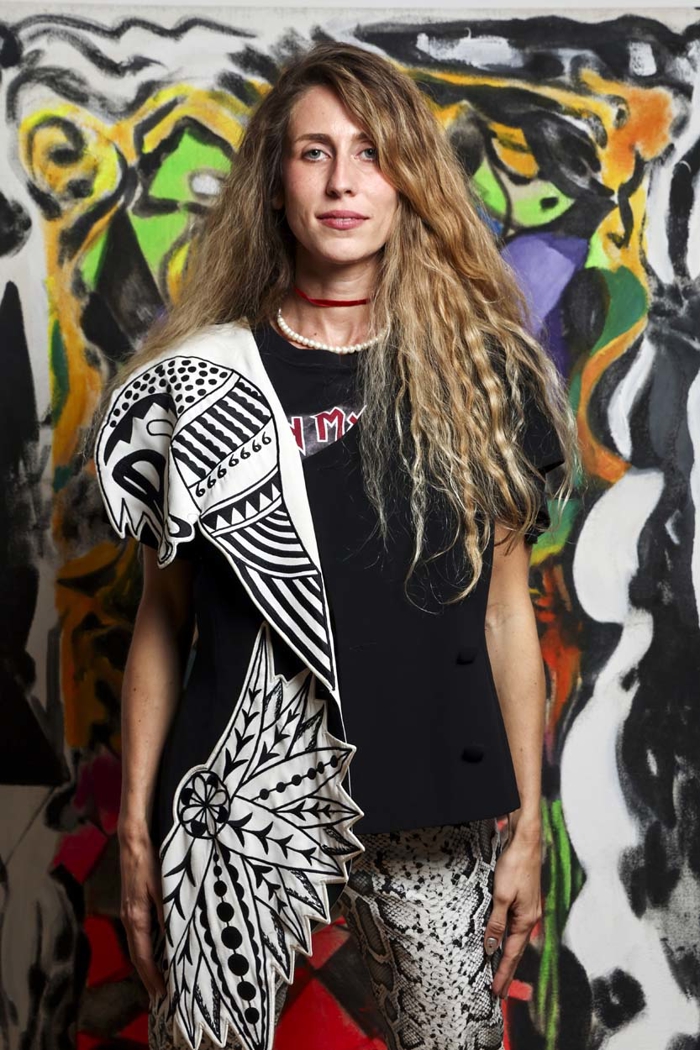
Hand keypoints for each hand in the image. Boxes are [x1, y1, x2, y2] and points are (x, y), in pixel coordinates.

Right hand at [118, 823, 166, 998]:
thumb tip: (175, 937)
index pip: (142, 956)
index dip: (151, 977)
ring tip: (161, 977)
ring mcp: (129, 911)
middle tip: (162, 994)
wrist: (133, 840)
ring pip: (138, 945)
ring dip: (148, 963)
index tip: (162, 993)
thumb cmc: (149, 860)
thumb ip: (168, 912)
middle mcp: (129, 918)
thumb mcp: (164, 886)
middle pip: (138, 955)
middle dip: (148, 977)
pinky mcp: (132, 904)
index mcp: (136, 917)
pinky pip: (139, 934)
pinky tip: (159, 948)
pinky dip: (147, 948)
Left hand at [483, 823, 541, 999]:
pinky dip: (508, 939)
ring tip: (499, 973)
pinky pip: (514, 926)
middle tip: (499, 992)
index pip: (512, 955)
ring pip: (515, 939)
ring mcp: (528, 909)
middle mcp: (530, 918)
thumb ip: (496, 923)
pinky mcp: (523, 900)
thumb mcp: (501, 896)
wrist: (525, 843)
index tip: (497, 992)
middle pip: (516, 951)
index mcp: (526, 920)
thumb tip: (491, 947)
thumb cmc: (515, 867)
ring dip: (507, 956)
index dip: (503, 974)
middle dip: (507, 972)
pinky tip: (503, 941)